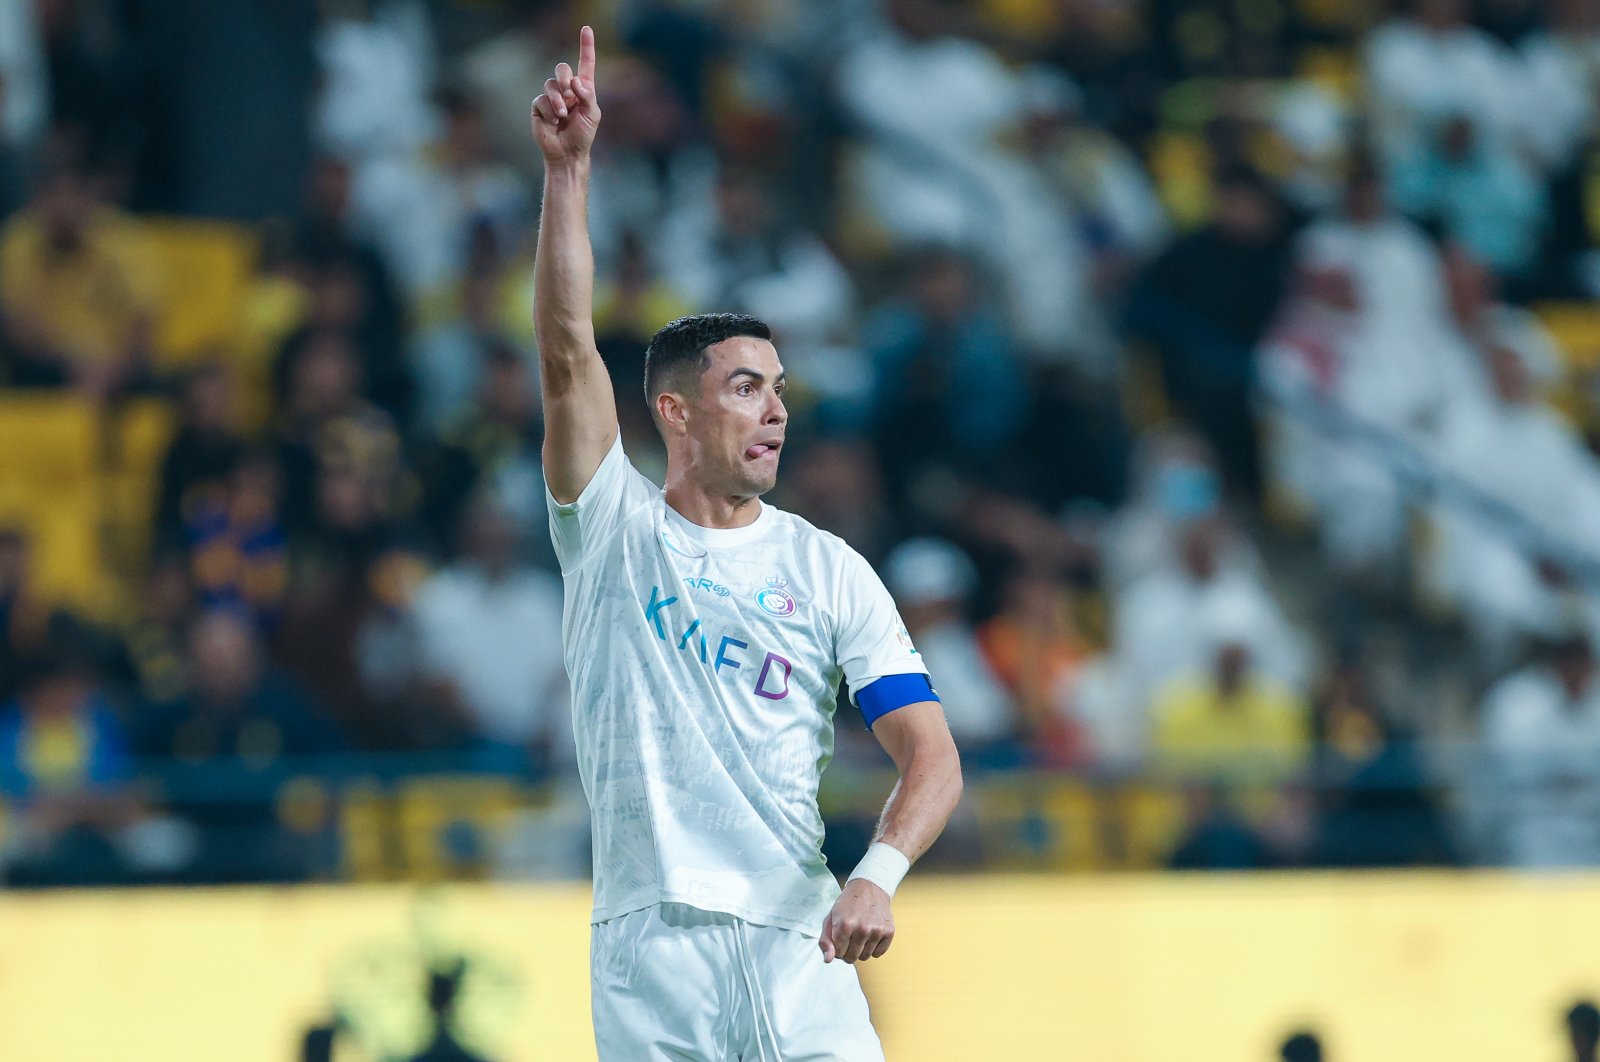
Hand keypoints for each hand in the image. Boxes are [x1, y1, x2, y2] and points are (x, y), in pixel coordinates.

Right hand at [531, 25, 600, 164]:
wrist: (567, 153)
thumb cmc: (583, 134)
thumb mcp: (592, 115)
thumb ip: (587, 95)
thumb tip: (575, 81)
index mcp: (583, 89)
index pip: (585, 63)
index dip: (586, 46)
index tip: (586, 29)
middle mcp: (567, 90)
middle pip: (561, 69)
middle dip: (564, 76)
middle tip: (569, 90)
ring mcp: (552, 97)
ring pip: (550, 85)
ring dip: (558, 100)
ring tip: (562, 115)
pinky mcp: (539, 106)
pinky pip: (542, 100)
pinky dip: (549, 111)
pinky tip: (553, 122)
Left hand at [819, 879, 894, 963]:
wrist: (869, 887)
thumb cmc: (847, 904)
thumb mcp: (830, 918)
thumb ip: (825, 940)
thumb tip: (828, 960)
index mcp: (844, 925)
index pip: (838, 954)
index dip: (838, 947)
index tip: (840, 937)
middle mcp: (862, 929)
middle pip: (851, 958)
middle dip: (848, 951)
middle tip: (849, 937)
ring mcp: (877, 931)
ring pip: (865, 957)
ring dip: (861, 950)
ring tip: (860, 934)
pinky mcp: (889, 932)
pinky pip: (878, 953)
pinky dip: (873, 948)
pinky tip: (870, 935)